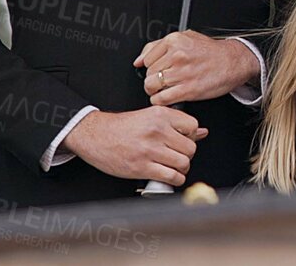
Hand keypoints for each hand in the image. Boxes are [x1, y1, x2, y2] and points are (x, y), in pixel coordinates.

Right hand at [63, 106, 206, 185]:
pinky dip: (174, 180)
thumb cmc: (121, 127)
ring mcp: (149, 150)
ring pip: (183, 163)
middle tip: (177, 156)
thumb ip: (175, 124)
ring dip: (181, 169)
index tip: (183, 141)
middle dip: (187, 155)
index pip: (193, 126)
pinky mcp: (142, 167)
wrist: (95, 135)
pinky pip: (171, 177)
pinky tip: (168, 177)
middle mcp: (157, 131)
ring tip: (173, 168)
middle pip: (190, 148)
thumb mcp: (149, 117)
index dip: (191, 136)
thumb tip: (201, 132)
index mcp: (160, 115)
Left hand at [137, 31, 258, 105]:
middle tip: (166, 80)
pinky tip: (170, 97)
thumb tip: (138, 60)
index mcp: (174, 41)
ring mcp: (182, 73)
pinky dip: (162, 101)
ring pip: (151, 87)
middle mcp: (177, 56)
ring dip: (156, 91)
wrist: (233, 62)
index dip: (152, 67)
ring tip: (167, 89)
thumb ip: (158, 47)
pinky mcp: (187, 90)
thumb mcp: (186, 38)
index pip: (146, 59)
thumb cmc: (211, 51)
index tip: (161, 70)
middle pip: (148, 74)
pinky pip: (161, 99)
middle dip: (154, 79)